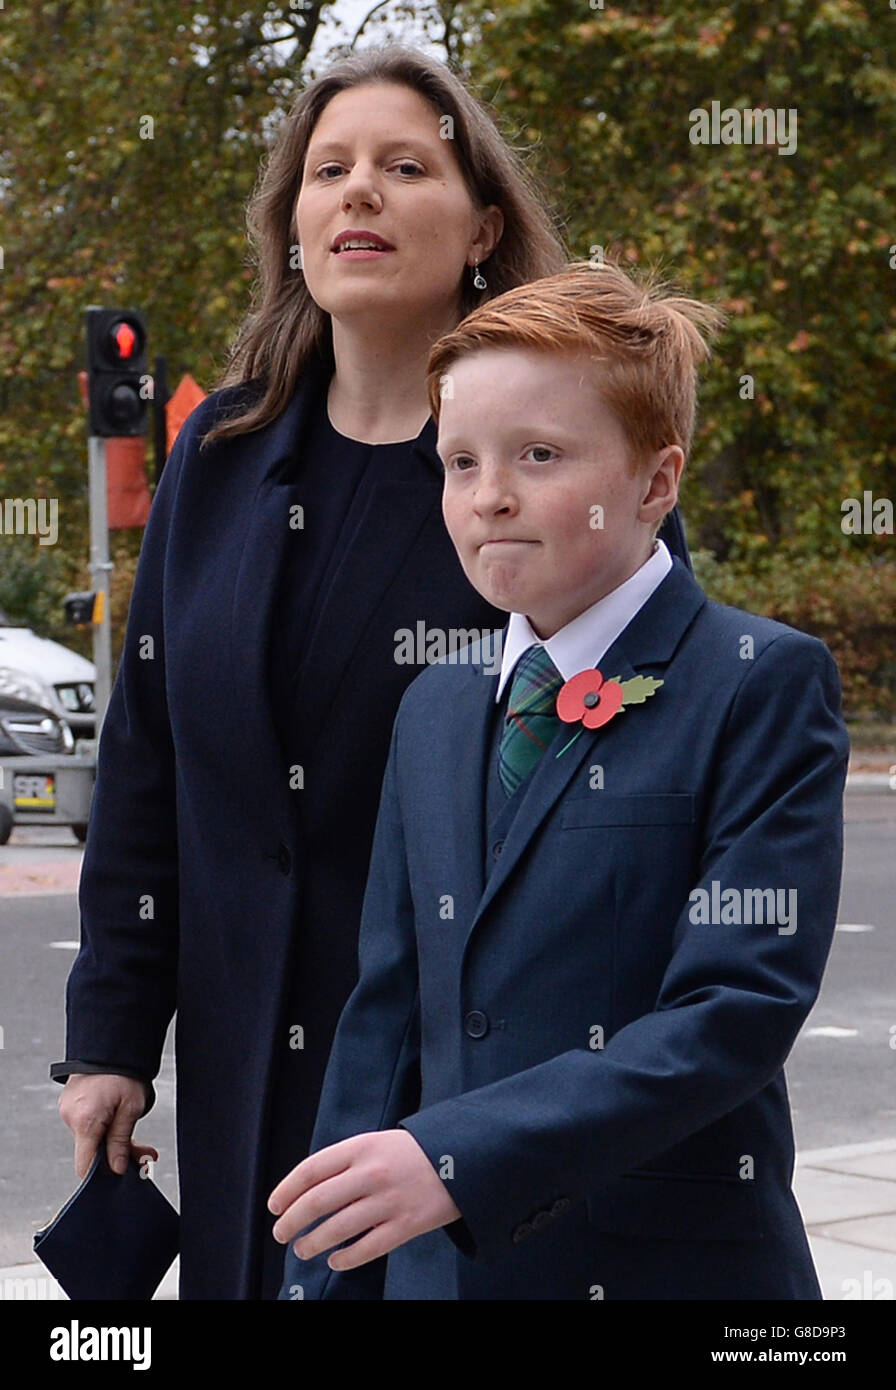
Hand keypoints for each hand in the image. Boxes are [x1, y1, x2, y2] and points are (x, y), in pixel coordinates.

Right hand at [58, 1074, 157, 1176]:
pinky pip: (88, 1125)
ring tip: (140, 1139)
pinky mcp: (70, 1104)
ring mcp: (68, 1110)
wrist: (112, 1043)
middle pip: (92, 1151)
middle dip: (117, 1155)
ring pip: (92, 1138)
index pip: (85, 1165)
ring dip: (113, 1140)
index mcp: (85, 1121)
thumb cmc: (125, 1074)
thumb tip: (116, 1170)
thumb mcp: (131, 1108)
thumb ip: (121, 1141)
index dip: (101, 1176)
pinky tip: (121, 1123)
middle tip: (146, 1155)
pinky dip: (104, 1127)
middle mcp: (70, 1117)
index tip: (121, 1175)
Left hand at [268, 1130, 460, 1270]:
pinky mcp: (406, 1225)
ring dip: (313, 1243)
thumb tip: (307, 1191)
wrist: (463, 1157)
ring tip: (302, 1250)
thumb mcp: (376, 1142)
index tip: (274, 1206)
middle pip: (318, 1201)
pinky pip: (367, 1248)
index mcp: (361, 1147)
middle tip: (280, 1233)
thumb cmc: (412, 1152)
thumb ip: (345, 1162)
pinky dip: (345, 1259)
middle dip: (292, 1221)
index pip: (311, 1170)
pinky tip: (335, 1261)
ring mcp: (389, 1200)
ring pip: (338, 1229)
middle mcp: (372, 1173)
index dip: (286, 1190)